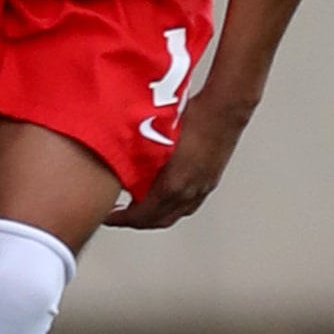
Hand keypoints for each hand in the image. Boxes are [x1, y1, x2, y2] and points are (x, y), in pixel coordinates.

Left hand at [104, 88, 254, 230]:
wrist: (224, 111)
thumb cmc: (193, 117)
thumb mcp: (153, 136)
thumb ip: (136, 156)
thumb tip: (115, 161)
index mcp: (173, 184)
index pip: (144, 214)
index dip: (123, 219)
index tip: (110, 218)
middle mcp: (190, 191)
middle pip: (160, 220)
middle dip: (137, 221)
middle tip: (120, 216)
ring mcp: (202, 187)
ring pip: (175, 213)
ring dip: (155, 215)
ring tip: (138, 208)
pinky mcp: (209, 180)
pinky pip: (187, 204)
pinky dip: (171, 206)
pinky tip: (163, 196)